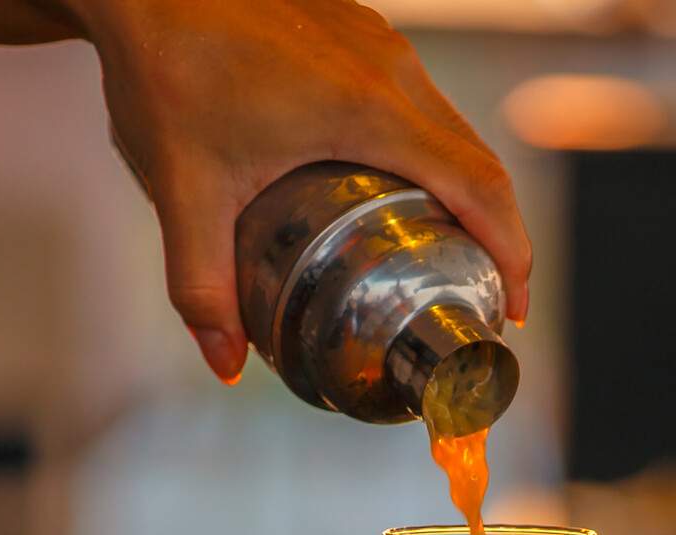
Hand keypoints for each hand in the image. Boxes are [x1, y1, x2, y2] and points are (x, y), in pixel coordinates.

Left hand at [79, 0, 531, 380]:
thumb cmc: (164, 64)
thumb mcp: (184, 189)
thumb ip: (202, 285)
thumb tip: (224, 362)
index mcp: (369, 109)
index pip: (478, 185)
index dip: (511, 250)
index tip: (510, 304)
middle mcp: (390, 70)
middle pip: (478, 159)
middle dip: (495, 231)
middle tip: (479, 291)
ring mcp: (377, 44)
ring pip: (449, 126)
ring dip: (462, 188)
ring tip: (444, 247)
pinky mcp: (356, 32)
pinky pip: (416, 99)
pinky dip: (427, 151)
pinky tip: (392, 185)